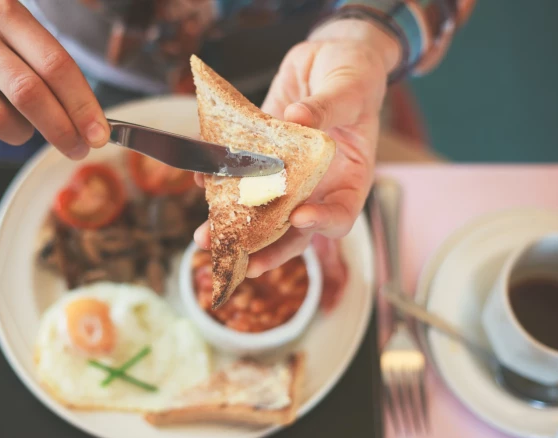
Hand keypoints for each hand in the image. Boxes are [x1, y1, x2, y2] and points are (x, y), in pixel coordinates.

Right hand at [0, 0, 108, 158]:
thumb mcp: (15, 19)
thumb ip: (48, 60)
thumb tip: (88, 118)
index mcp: (5, 11)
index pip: (55, 66)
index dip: (82, 106)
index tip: (98, 134)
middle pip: (29, 96)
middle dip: (62, 131)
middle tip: (78, 149)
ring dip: (23, 134)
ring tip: (28, 127)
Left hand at [195, 19, 399, 276]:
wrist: (329, 57)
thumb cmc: (355, 73)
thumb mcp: (349, 86)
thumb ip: (327, 106)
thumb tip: (297, 119)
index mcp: (350, 177)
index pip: (340, 214)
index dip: (322, 223)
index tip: (299, 217)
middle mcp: (317, 184)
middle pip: (294, 229)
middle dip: (266, 247)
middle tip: (240, 261)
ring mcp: (287, 174)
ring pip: (262, 210)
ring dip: (233, 225)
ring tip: (205, 236)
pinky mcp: (263, 156)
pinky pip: (241, 174)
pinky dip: (220, 180)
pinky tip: (202, 180)